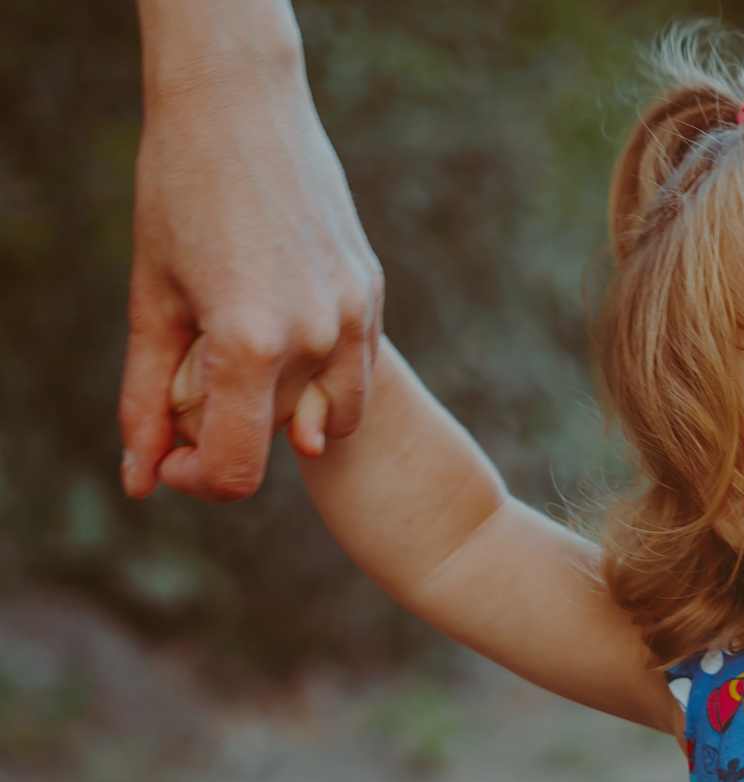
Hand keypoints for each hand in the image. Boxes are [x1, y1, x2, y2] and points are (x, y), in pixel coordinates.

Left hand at [120, 64, 381, 500]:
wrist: (241, 108)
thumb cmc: (180, 196)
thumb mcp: (152, 303)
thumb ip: (147, 398)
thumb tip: (140, 481)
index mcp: (249, 343)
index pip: (238, 466)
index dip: (198, 479)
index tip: (171, 461)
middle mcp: (314, 336)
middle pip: (280, 441)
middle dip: (236, 430)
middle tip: (194, 383)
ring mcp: (354, 314)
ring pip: (334, 416)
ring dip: (291, 412)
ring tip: (246, 361)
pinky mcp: (372, 290)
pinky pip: (356, 370)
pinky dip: (319, 374)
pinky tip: (279, 324)